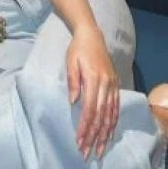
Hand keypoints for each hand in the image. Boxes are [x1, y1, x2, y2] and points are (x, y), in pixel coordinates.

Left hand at [67, 25, 118, 160]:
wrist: (91, 36)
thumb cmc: (77, 49)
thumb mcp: (71, 62)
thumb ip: (73, 82)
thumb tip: (73, 102)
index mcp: (93, 79)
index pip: (90, 108)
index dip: (85, 126)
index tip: (79, 140)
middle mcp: (106, 84)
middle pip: (100, 115)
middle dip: (94, 135)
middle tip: (87, 151)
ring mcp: (112, 84)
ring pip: (110, 114)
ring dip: (105, 132)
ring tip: (100, 147)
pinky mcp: (115, 84)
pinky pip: (116, 106)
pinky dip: (113, 121)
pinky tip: (109, 131)